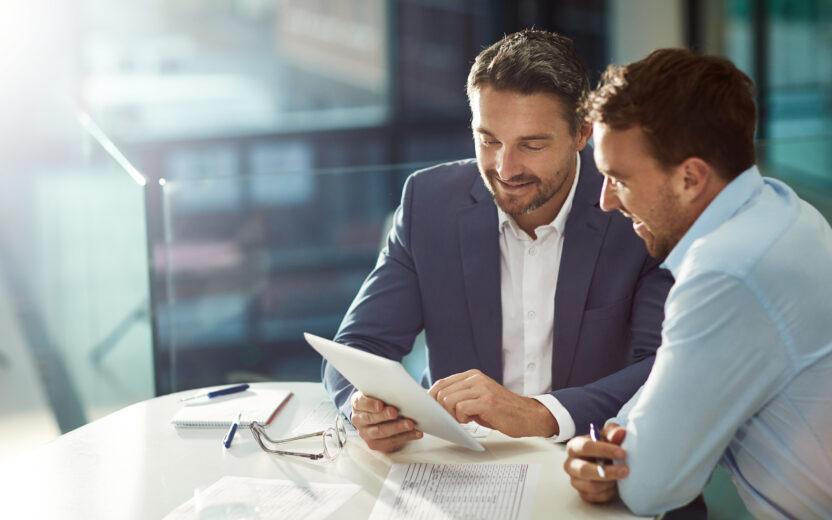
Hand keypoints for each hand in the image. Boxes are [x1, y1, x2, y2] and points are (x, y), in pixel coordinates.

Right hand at [350, 391, 422, 451]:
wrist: (380, 417)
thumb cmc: (382, 400)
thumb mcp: (381, 392)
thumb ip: (388, 389)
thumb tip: (407, 388)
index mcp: (358, 403)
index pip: (360, 403)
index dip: (369, 404)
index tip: (380, 404)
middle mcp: (358, 419)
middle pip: (370, 418)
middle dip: (384, 416)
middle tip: (396, 412)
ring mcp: (366, 433)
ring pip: (380, 432)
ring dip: (397, 428)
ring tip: (410, 424)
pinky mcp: (375, 444)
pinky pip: (391, 442)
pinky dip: (406, 437)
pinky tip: (416, 432)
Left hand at [428, 369, 557, 436]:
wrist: (527, 416)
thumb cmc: (502, 411)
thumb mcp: (478, 398)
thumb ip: (461, 396)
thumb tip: (437, 402)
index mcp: (472, 375)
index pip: (441, 383)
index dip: (432, 398)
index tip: (432, 410)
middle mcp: (476, 378)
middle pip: (442, 392)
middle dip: (442, 409)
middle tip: (454, 418)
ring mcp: (481, 388)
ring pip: (448, 400)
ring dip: (453, 414)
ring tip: (466, 418)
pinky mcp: (486, 401)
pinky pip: (460, 408)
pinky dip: (462, 418)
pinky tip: (472, 420)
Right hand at [564, 423, 627, 503]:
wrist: (606, 460)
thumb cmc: (605, 444)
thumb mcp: (609, 434)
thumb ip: (614, 432)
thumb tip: (620, 433)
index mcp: (574, 446)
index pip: (585, 447)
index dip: (604, 450)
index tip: (622, 453)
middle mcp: (570, 464)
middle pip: (584, 470)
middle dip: (607, 471)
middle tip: (626, 470)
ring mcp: (575, 480)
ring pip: (591, 486)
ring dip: (610, 482)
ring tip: (622, 477)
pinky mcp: (583, 494)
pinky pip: (597, 497)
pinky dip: (609, 492)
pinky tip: (616, 485)